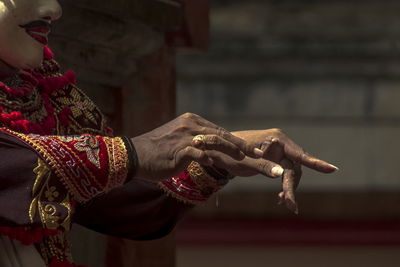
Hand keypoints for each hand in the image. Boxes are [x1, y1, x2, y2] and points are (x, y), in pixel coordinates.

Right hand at [130, 113, 279, 181]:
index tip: (255, 151)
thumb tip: (207, 150)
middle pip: (225, 136)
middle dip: (248, 149)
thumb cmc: (156, 152)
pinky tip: (232, 168)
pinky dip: (217, 160)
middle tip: (267, 158)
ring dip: (241, 155)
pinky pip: (203, 154)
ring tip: (258, 163)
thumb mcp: (177, 142)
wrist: (134, 156)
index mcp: (192, 121)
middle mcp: (192, 125)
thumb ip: (194, 142)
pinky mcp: (181, 149)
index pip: (220, 132)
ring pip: (220, 144)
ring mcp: (187, 136)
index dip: (239, 143)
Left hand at [214, 129, 336, 213]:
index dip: (316, 163)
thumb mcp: (246, 162)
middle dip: (292, 186)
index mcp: (276, 138)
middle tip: (291, 206)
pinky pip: (285, 172)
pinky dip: (284, 185)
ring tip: (285, 204)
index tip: (332, 170)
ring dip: (289, 188)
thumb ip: (264, 167)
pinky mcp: (275, 157)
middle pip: (295, 167)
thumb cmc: (229, 153)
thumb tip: (282, 174)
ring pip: (291, 171)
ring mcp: (278, 150)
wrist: (218, 150)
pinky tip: (281, 198)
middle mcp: (280, 142)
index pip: (299, 154)